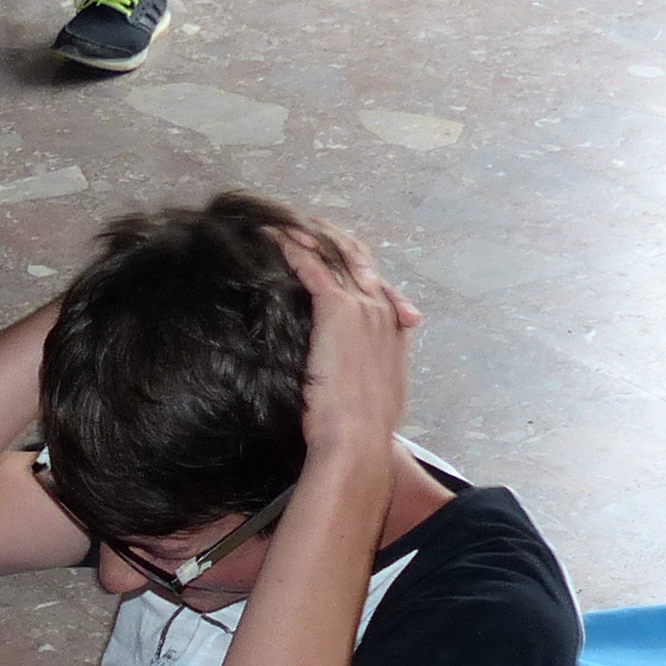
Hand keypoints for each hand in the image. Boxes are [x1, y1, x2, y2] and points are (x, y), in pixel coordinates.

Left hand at [269, 223, 420, 463]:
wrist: (357, 441)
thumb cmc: (360, 431)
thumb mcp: (372, 398)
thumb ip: (367, 376)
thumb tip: (352, 381)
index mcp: (393, 329)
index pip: (371, 282)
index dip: (347, 265)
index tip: (324, 257)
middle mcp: (381, 310)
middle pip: (355, 260)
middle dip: (328, 240)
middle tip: (298, 228)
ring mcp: (363, 307)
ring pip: (334, 256)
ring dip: (307, 237)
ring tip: (281, 224)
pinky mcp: (338, 311)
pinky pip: (312, 268)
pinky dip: (291, 249)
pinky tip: (272, 238)